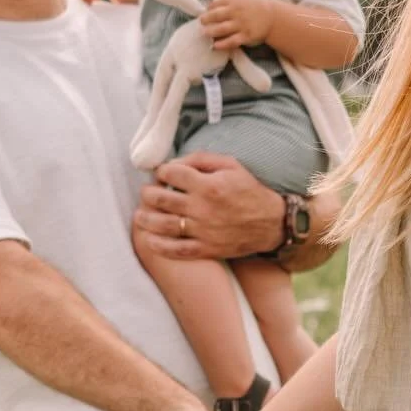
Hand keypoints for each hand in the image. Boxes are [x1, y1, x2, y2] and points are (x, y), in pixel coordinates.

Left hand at [134, 153, 284, 261]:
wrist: (271, 223)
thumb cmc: (249, 190)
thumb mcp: (230, 165)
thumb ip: (201, 160)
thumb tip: (175, 162)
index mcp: (207, 185)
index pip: (170, 173)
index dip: (160, 171)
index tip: (160, 174)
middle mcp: (202, 208)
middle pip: (161, 198)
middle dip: (148, 194)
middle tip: (146, 194)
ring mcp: (203, 231)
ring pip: (164, 225)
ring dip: (146, 219)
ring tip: (139, 216)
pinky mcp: (207, 249)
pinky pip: (178, 250)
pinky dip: (160, 246)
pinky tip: (149, 241)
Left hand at [201, 0, 274, 52]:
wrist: (271, 17)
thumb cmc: (254, 3)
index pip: (215, 3)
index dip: (208, 8)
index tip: (206, 12)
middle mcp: (235, 11)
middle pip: (215, 16)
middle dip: (206, 19)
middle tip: (201, 22)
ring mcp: (240, 25)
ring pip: (221, 29)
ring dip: (210, 32)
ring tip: (205, 33)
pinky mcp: (246, 36)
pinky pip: (231, 41)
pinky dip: (222, 44)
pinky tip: (215, 46)